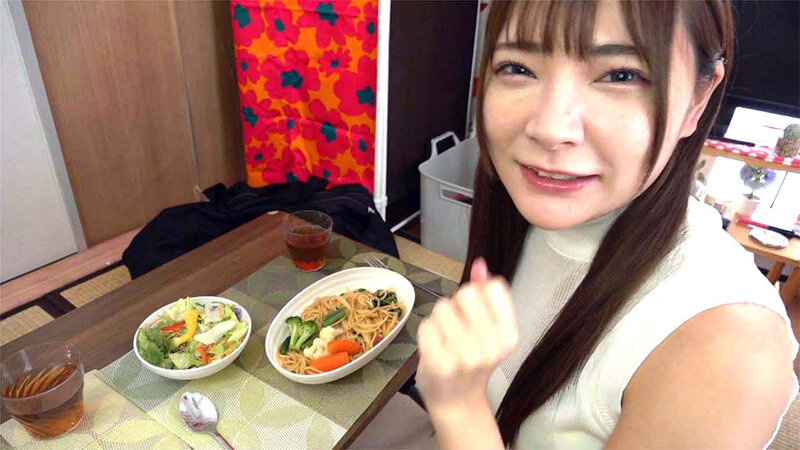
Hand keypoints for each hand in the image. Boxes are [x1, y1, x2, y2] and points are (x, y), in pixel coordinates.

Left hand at [416, 257, 518, 411]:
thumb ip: (484, 294)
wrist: (458, 402)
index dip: (479, 294)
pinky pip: (425, 325)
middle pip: (466, 293)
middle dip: (458, 305)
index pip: (493, 287)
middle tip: (459, 328)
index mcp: (509, 335)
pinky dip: (426, 334)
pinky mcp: (438, 363)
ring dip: (440, 320)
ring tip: (446, 340)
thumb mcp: (488, 328)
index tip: (477, 314)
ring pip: (442, 307)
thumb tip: (479, 263)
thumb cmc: (473, 360)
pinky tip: (435, 349)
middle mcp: (490, 346)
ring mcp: (464, 356)